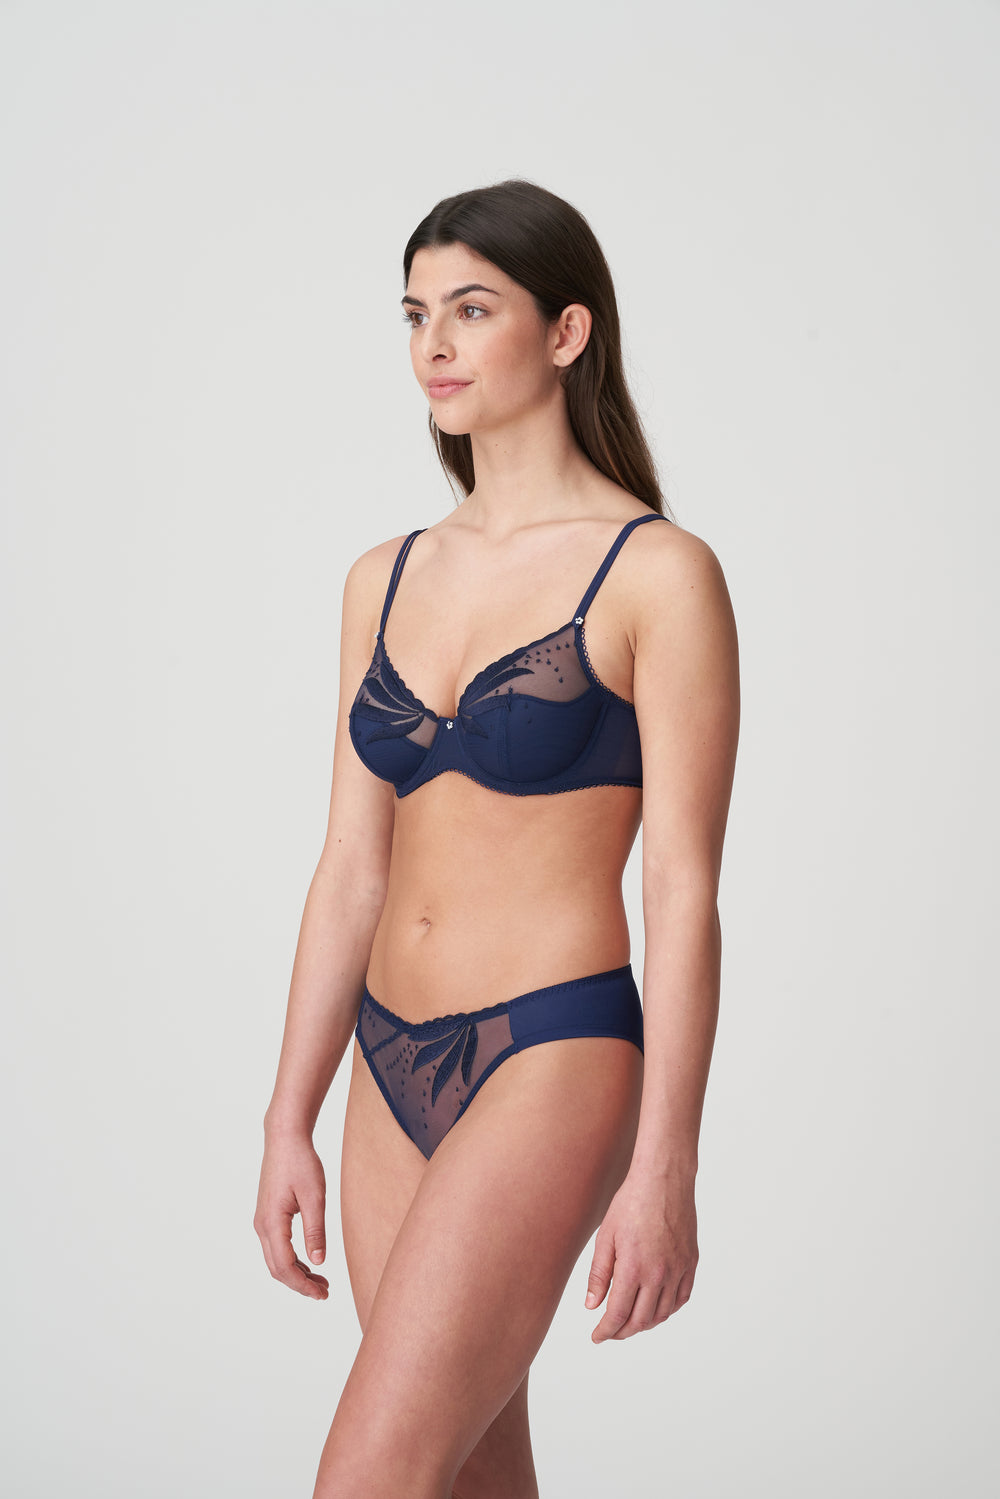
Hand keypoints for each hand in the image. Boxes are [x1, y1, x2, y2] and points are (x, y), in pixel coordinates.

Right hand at [253, 1132, 329, 1300]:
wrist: (285, 1138)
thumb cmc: (301, 1162)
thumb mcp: (315, 1197)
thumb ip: (315, 1231)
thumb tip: (319, 1262)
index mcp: (272, 1223)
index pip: (285, 1267)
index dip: (303, 1285)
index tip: (323, 1294)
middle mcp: (262, 1225)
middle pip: (277, 1269)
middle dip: (300, 1284)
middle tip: (324, 1292)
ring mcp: (263, 1221)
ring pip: (276, 1259)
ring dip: (296, 1274)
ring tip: (321, 1281)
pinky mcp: (268, 1215)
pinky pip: (277, 1247)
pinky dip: (292, 1260)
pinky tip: (310, 1262)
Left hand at [585, 1169, 697, 1341]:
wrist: (663, 1179)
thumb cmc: (631, 1203)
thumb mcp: (606, 1237)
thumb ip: (599, 1275)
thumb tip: (592, 1306)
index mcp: (633, 1269)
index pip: (618, 1315)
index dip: (606, 1331)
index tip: (597, 1337)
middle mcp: (658, 1275)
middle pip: (640, 1320)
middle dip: (623, 1331)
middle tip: (611, 1332)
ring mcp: (678, 1270)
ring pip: (663, 1313)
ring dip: (645, 1323)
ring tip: (631, 1322)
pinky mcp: (691, 1263)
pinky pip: (682, 1298)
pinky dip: (668, 1310)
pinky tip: (657, 1308)